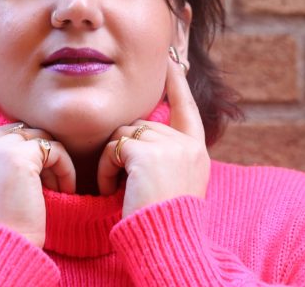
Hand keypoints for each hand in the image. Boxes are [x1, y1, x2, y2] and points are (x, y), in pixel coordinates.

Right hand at [0, 50, 75, 247]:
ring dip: (53, 163)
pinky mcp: (15, 154)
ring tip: (49, 193)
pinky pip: (52, 148)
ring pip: (39, 136)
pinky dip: (63, 169)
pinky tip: (59, 191)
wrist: (4, 250)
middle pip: (18, 128)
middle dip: (38, 154)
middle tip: (41, 191)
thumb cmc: (2, 228)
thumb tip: (22, 132)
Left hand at [97, 51, 210, 217]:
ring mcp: (169, 146)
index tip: (173, 64)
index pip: (187, 108)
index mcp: (197, 151)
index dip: (178, 85)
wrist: (165, 241)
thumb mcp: (177, 183)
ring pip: (124, 134)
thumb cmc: (164, 221)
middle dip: (126, 150)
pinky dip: (107, 170)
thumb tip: (141, 130)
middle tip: (125, 183)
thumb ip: (168, 155)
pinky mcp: (146, 152)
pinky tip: (113, 190)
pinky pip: (114, 148)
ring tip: (119, 189)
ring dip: (114, 161)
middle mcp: (187, 144)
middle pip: (142, 125)